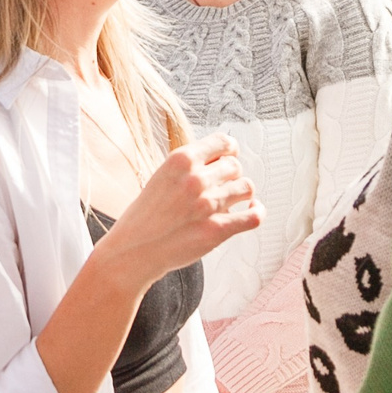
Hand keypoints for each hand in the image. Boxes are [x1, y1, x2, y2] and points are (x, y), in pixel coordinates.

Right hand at [94, 133, 262, 289]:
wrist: (134, 250)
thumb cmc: (145, 215)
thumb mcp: (162, 176)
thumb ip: (190, 165)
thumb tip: (220, 158)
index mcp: (181, 160)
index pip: (224, 142)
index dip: (229, 150)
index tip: (228, 156)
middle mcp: (197, 179)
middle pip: (236, 166)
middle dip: (230, 175)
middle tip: (219, 186)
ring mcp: (209, 204)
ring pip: (246, 187)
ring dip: (240, 193)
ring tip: (230, 200)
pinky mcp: (218, 229)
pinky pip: (254, 216)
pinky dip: (257, 210)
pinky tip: (251, 209)